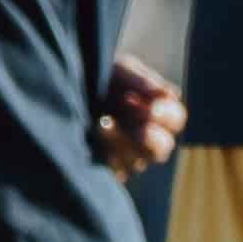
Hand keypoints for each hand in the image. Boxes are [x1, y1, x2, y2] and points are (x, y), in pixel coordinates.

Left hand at [95, 52, 185, 177]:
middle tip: (140, 130)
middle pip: (162, 148)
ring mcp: (128, 156)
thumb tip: (168, 95)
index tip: (148, 106)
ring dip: (120, 142)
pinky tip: (93, 136)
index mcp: (158, 112)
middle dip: (151, 139)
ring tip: (102, 122)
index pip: (175, 119)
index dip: (165, 115)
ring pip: (136, 161)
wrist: (66, 86)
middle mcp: (147, 138)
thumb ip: (142, 81)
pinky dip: (105, 156)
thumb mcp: (120, 69)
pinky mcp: (107, 168)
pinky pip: (114, 171)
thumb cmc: (101, 75)